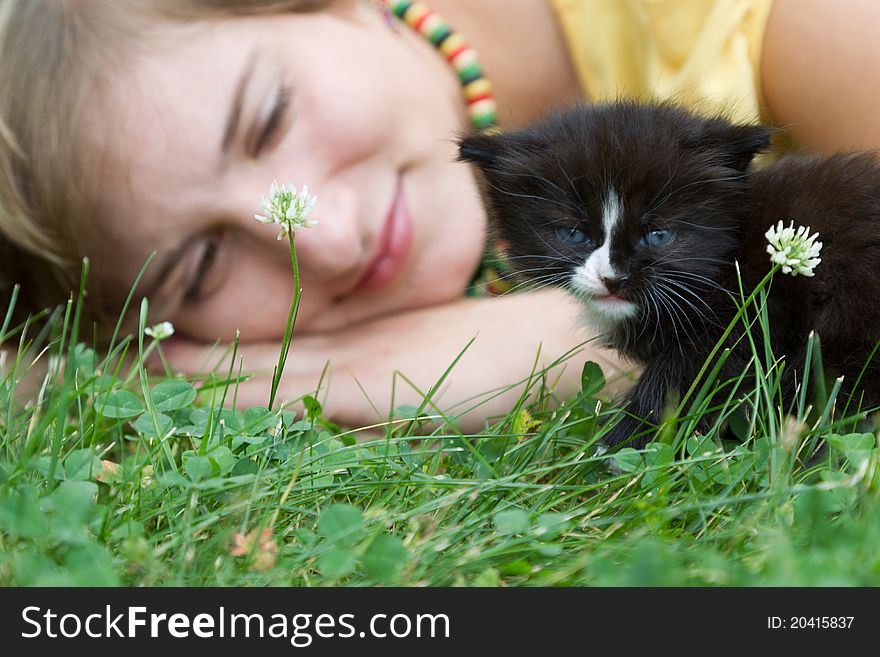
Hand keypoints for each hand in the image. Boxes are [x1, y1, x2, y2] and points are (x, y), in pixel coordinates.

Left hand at [158, 290, 631, 431]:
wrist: (547, 343)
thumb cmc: (502, 360)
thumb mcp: (437, 373)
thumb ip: (392, 388)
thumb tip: (346, 415)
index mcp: (362, 346)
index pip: (279, 350)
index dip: (225, 351)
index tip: (175, 348)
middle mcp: (349, 350)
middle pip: (257, 356)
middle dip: (196, 361)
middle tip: (133, 356)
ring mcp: (356, 367)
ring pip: (264, 372)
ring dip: (206, 377)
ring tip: (148, 371)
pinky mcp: (371, 389)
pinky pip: (296, 398)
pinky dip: (250, 399)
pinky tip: (210, 404)